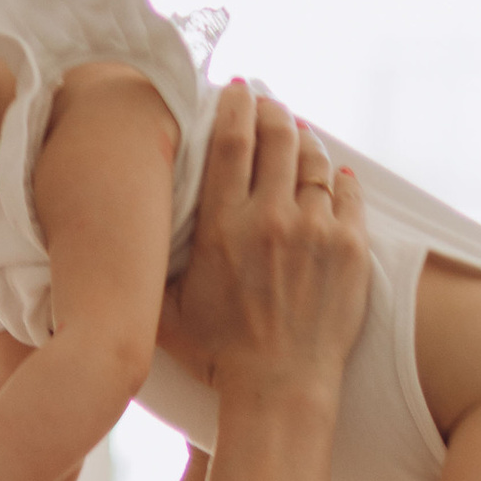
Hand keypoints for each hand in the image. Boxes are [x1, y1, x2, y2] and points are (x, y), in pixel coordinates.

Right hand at [158, 82, 367, 399]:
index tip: (237, 91)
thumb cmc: (218, 354)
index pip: (232, 140)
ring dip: (304, 141)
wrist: (281, 390)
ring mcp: (315, 232)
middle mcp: (270, 220)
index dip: (236, 106)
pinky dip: (338, 178)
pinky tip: (332, 174)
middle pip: (277, 136)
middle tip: (269, 105)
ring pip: (314, 161)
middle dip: (273, 111)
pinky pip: (347, 193)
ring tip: (297, 135)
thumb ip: (151, 264)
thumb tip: (130, 232)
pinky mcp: (350, 248)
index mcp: (222, 227)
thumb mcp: (166, 307)